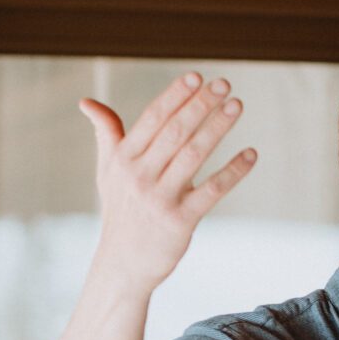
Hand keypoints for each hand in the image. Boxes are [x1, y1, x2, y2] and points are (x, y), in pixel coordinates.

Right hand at [79, 72, 257, 295]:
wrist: (123, 263)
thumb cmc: (121, 210)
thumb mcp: (107, 171)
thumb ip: (106, 133)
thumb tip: (86, 103)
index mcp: (124, 159)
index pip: (152, 118)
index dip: (175, 95)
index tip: (197, 76)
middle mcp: (140, 176)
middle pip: (175, 131)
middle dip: (200, 104)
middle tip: (224, 84)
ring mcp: (160, 198)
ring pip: (194, 155)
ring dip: (217, 127)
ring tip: (237, 106)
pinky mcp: (180, 221)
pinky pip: (212, 190)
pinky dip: (234, 171)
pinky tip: (252, 154)